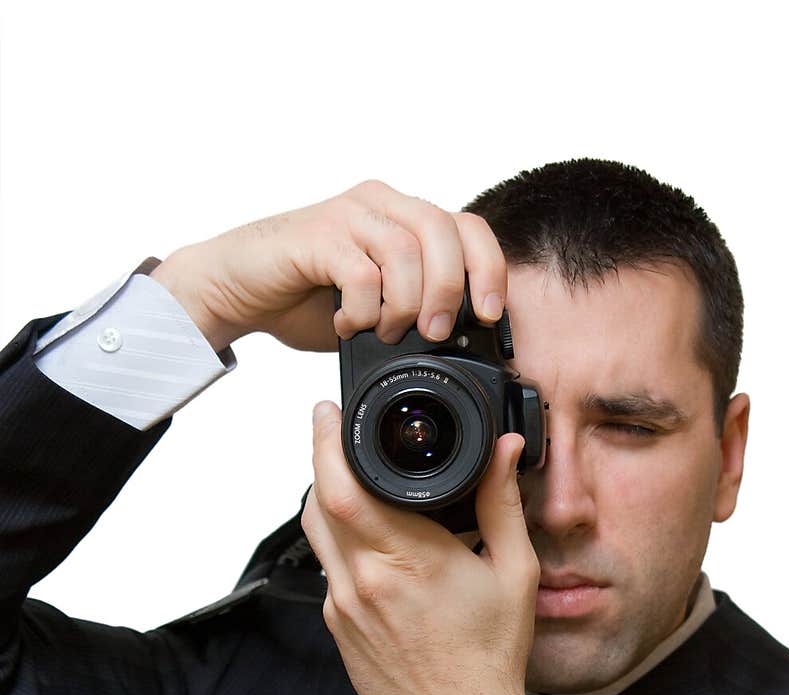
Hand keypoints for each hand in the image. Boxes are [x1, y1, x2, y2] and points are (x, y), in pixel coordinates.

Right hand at [150, 179, 508, 352]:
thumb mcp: (377, 305)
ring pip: (405, 252)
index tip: (490, 316)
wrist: (240, 290)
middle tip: (436, 332)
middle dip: (450, 291)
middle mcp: (380, 204)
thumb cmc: (308, 297)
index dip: (488, 270)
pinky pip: (362, 274)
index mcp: (403, 216)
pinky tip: (347, 326)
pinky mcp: (318, 236)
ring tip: (385, 332)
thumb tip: (460, 339)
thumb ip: (415, 306)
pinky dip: (363, 311)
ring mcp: (349, 215)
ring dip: (404, 306)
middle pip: (443, 233)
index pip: (468, 226)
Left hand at [301, 402, 538, 694]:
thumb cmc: (487, 657)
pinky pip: (326, 568)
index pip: (343, 486)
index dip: (325, 441)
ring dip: (325, 498)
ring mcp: (342, 606)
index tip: (328, 413)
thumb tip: (506, 452)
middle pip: (316, 500)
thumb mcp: (513, 573)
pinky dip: (339, 541)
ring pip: (315, 532)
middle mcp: (362, 580)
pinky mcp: (336, 625)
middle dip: (321, 458)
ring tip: (350, 476)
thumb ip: (502, 504)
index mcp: (406, 560)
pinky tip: (368, 537)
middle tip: (335, 431)